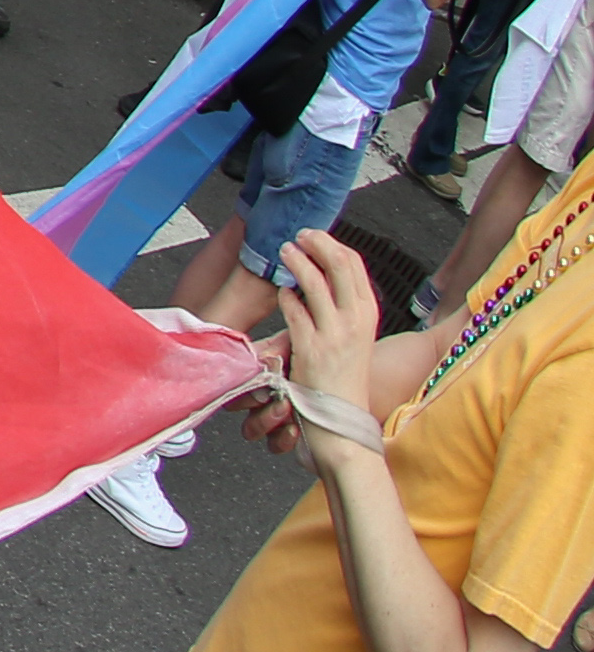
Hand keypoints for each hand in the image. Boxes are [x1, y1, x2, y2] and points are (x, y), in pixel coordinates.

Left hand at [277, 229, 388, 447]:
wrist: (342, 417)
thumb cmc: (343, 375)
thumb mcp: (354, 336)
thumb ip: (343, 307)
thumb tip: (322, 274)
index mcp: (369, 315)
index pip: (355, 266)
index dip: (332, 245)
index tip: (313, 237)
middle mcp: (356, 321)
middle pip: (339, 266)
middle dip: (317, 244)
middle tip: (298, 235)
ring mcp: (334, 334)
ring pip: (315, 283)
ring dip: (297, 261)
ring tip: (284, 250)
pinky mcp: (311, 348)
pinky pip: (295, 311)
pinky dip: (286, 297)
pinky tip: (282, 293)